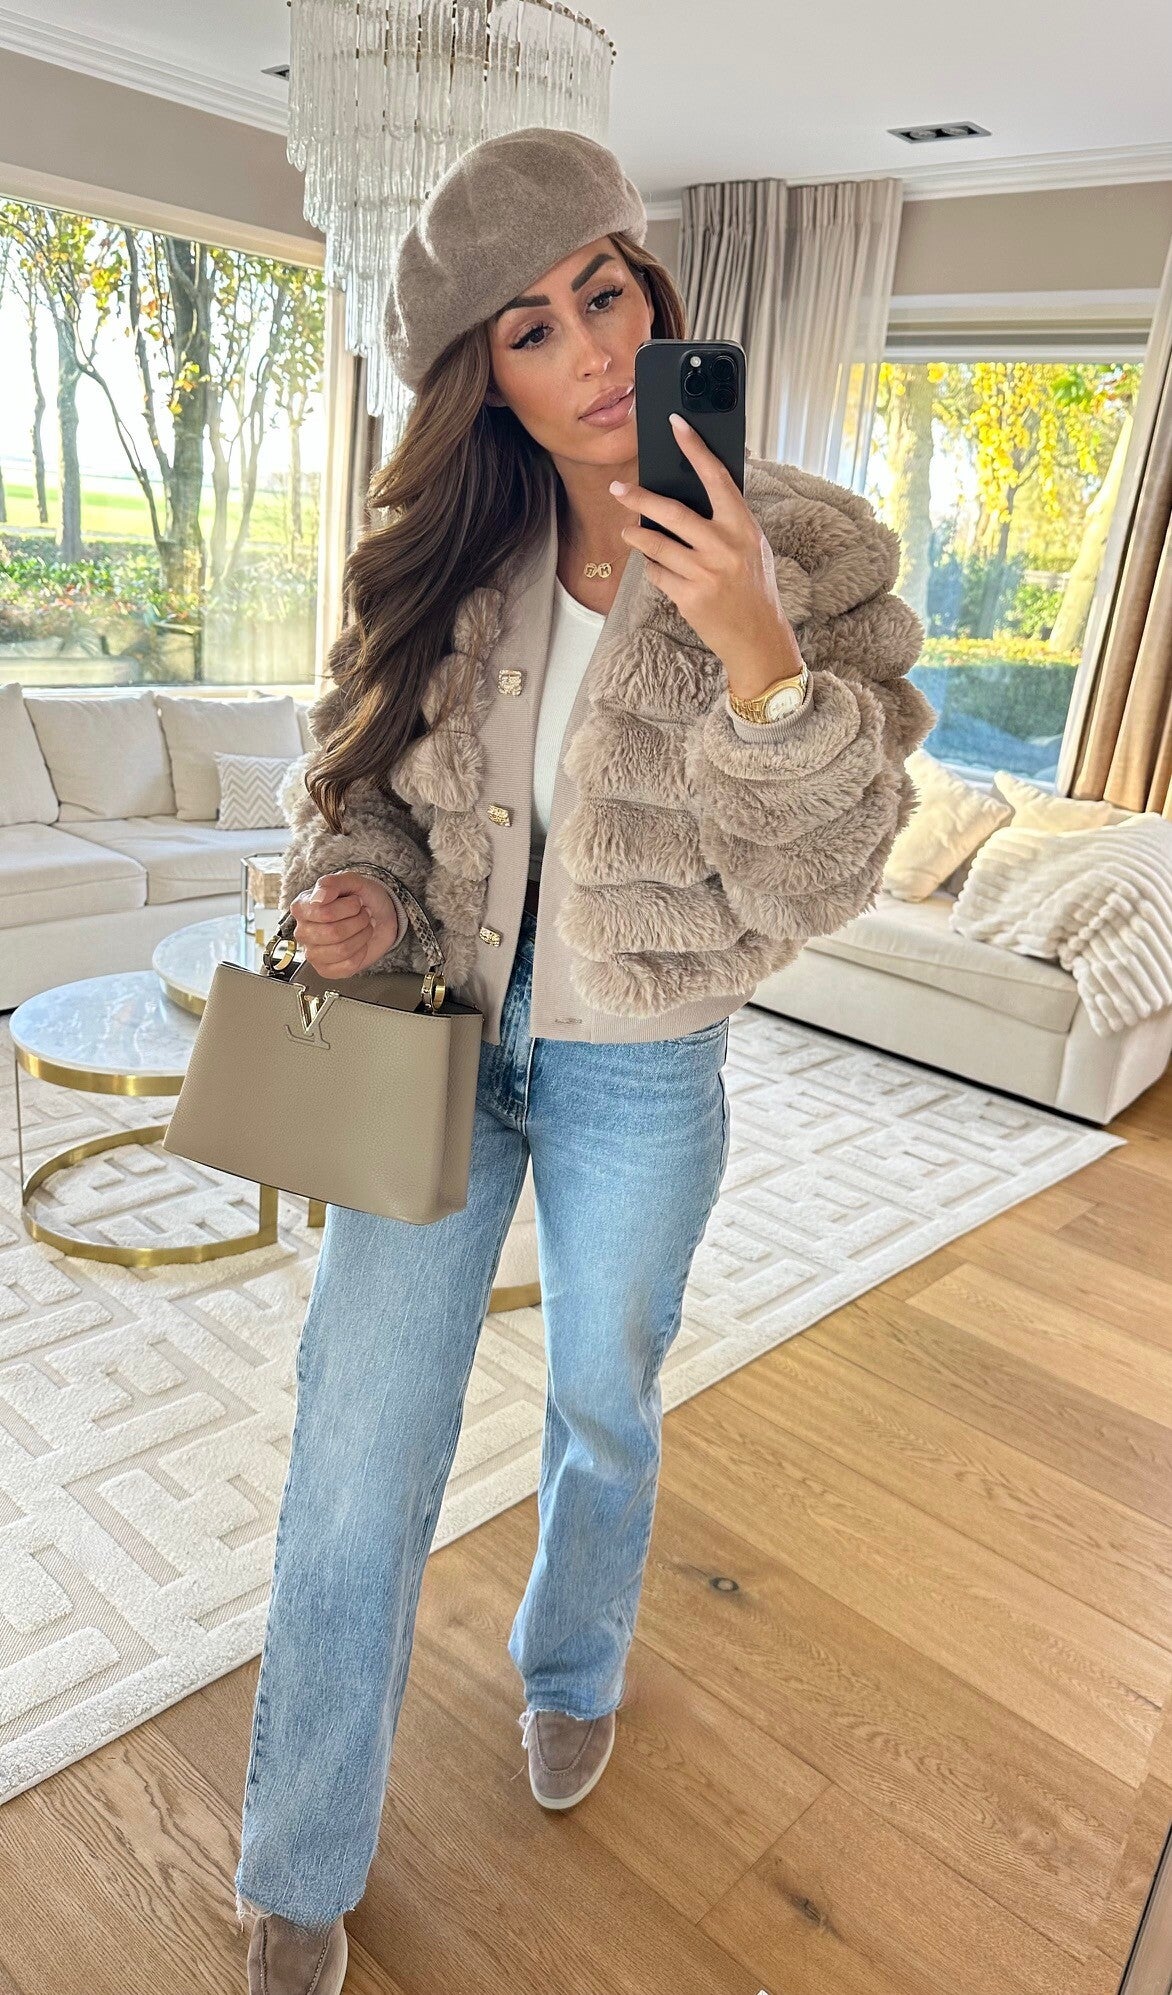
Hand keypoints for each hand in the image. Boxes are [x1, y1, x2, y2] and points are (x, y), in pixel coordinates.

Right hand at [290, 871, 401, 977]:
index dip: (349, 907)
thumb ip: (332, 883)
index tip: (356, 901)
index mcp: (302, 908)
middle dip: (358, 921)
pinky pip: (347, 967)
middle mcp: (303, 931)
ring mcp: (312, 953)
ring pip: (341, 950)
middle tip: (364, 914)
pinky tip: (360, 943)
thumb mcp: (350, 881)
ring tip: (364, 927)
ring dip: (362, 936)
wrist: (378, 915)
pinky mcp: (325, 969)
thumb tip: (317, 898)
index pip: (324, 912)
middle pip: (333, 933)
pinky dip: (361, 953)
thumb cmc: (361, 898)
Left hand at [609, 414, 804, 698]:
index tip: (675, 425)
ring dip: (636, 536)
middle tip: (618, 489)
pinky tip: (660, 568)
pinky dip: (654, 568)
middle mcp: (724, 547)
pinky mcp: (689, 597)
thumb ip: (727, 521)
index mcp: (743, 527)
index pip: (716, 477)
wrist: (758, 638)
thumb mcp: (752, 547)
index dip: (695, 448)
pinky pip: (658, 574)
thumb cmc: (754, 588)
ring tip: (629, 531)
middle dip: (639, 498)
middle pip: (671, 512)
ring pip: (656, 545)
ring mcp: (705, 573)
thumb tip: (691, 493)